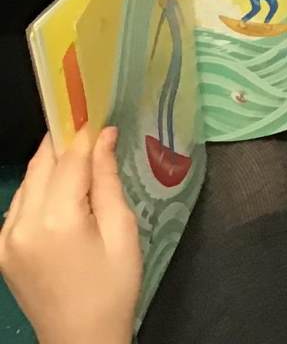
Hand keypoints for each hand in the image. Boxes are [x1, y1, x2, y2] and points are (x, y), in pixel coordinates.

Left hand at [0, 128, 141, 343]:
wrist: (80, 338)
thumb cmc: (114, 286)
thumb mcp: (122, 231)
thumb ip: (108, 181)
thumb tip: (104, 138)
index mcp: (58, 220)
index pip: (70, 160)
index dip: (86, 135)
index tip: (100, 116)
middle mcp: (23, 224)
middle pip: (42, 166)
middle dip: (64, 144)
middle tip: (88, 127)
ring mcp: (6, 238)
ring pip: (27, 182)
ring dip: (50, 165)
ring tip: (77, 157)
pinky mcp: (1, 249)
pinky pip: (18, 205)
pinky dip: (38, 190)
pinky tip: (59, 192)